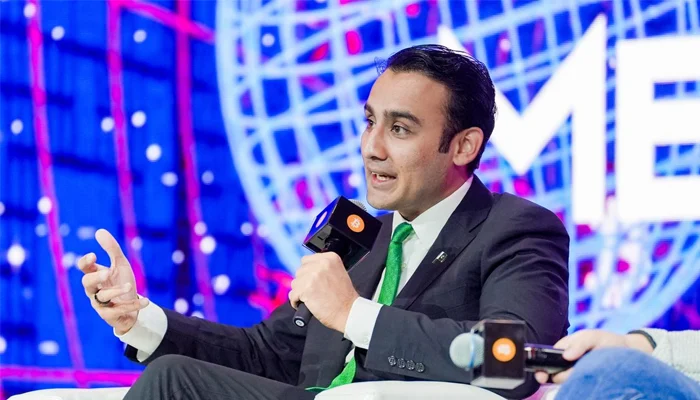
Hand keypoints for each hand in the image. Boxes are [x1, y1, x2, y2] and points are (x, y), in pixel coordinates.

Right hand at [77, 229, 148, 334]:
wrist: (132, 306)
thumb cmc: (121, 282)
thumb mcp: (120, 264)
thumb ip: (112, 249)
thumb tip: (99, 231)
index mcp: (96, 275)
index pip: (84, 268)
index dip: (85, 262)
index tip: (93, 255)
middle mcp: (94, 290)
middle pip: (87, 283)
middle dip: (96, 278)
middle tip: (107, 273)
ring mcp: (101, 303)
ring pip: (102, 298)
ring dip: (116, 291)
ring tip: (129, 285)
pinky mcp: (110, 315)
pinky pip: (120, 310)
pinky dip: (133, 305)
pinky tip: (146, 301)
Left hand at [289, 252, 358, 332]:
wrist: (349, 312)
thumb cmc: (344, 297)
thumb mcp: (338, 273)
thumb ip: (322, 268)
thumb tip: (306, 270)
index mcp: (330, 258)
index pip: (306, 260)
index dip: (307, 272)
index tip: (310, 279)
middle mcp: (321, 264)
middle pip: (299, 271)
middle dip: (303, 282)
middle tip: (312, 291)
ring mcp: (313, 275)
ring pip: (295, 283)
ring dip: (299, 292)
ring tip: (310, 298)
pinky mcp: (306, 288)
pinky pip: (293, 294)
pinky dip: (296, 302)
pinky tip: (304, 304)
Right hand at [534, 329, 653, 384]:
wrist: (628, 352)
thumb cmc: (607, 341)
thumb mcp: (593, 337)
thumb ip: (579, 343)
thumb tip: (566, 355)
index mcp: (564, 349)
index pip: (547, 358)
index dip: (542, 367)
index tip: (542, 375)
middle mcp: (567, 363)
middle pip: (555, 374)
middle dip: (559, 376)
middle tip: (574, 373)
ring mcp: (576, 373)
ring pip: (566, 383)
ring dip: (572, 381)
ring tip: (588, 372)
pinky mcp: (585, 381)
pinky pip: (576, 386)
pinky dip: (580, 386)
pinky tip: (588, 381)